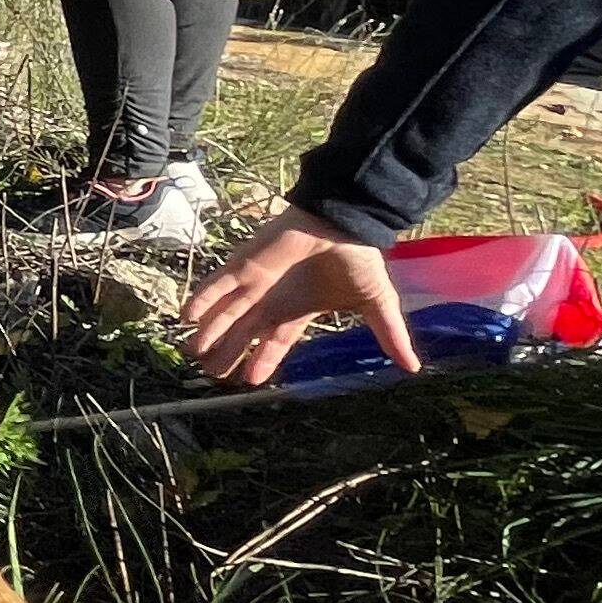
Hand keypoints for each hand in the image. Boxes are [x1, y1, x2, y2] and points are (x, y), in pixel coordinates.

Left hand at [181, 210, 417, 384]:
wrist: (344, 220)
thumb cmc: (357, 256)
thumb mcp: (376, 301)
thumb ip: (388, 334)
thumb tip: (413, 368)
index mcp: (300, 307)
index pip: (277, 341)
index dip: (263, 360)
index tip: (250, 382)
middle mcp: (273, 298)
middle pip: (244, 331)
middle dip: (227, 351)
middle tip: (210, 373)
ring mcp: (256, 281)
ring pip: (227, 312)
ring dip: (210, 331)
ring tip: (193, 352)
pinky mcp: (245, 263)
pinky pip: (218, 284)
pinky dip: (202, 299)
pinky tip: (187, 315)